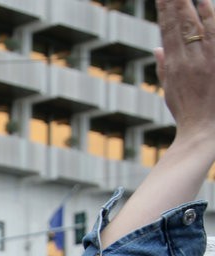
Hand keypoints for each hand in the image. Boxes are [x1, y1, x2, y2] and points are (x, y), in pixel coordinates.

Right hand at [155, 0, 214, 142]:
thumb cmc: (189, 114)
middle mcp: (188, 59)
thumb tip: (157, 49)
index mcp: (173, 65)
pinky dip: (210, 18)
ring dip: (192, 5)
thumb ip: (164, 68)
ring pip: (198, 25)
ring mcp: (205, 59)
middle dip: (175, 2)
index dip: (164, 9)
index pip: (166, 30)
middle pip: (180, 23)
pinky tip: (206, 4)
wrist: (205, 132)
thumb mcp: (170, 92)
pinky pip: (214, 35)